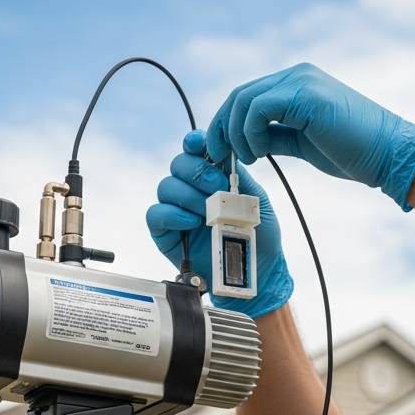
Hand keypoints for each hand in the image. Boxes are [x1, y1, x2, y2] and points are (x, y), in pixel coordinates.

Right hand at [146, 130, 292, 317]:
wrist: (256, 271)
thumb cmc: (258, 236)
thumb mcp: (256, 200)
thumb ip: (238, 176)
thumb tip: (225, 151)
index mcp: (212, 177)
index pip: (195, 151)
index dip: (194, 143)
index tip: (201, 145)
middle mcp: (191, 191)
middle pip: (178, 165)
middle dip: (197, 172)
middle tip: (216, 188)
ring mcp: (176, 211)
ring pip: (166, 187)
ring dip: (188, 196)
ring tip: (207, 212)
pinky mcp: (165, 233)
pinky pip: (155, 215)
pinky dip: (172, 215)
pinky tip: (192, 223)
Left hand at [205, 62, 414, 209]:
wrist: (389, 155)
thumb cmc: (353, 153)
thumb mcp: (303, 143)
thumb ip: (275, 136)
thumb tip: (248, 143)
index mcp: (297, 83)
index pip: (247, 96)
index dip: (226, 123)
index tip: (221, 153)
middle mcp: (296, 75)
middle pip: (239, 94)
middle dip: (220, 127)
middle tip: (217, 157)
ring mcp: (301, 81)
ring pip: (243, 100)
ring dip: (234, 134)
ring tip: (248, 160)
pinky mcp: (304, 94)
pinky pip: (257, 109)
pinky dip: (248, 133)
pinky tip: (258, 154)